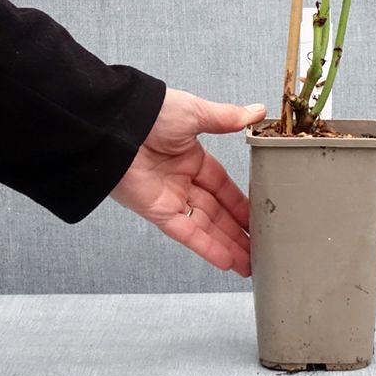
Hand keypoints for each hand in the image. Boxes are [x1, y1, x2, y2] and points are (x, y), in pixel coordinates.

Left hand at [110, 88, 265, 276]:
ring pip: (205, 228)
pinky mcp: (157, 211)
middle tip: (258, 248)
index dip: (240, 203)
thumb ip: (228, 118)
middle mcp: (181, 181)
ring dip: (227, 247)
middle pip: (216, 213)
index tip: (258, 216)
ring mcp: (170, 198)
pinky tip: (226, 260)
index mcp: (192, 157)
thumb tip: (257, 112)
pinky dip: (206, 247)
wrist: (116, 124)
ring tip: (249, 264)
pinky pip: (186, 233)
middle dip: (237, 232)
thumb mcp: (197, 112)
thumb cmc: (152, 112)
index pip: (223, 187)